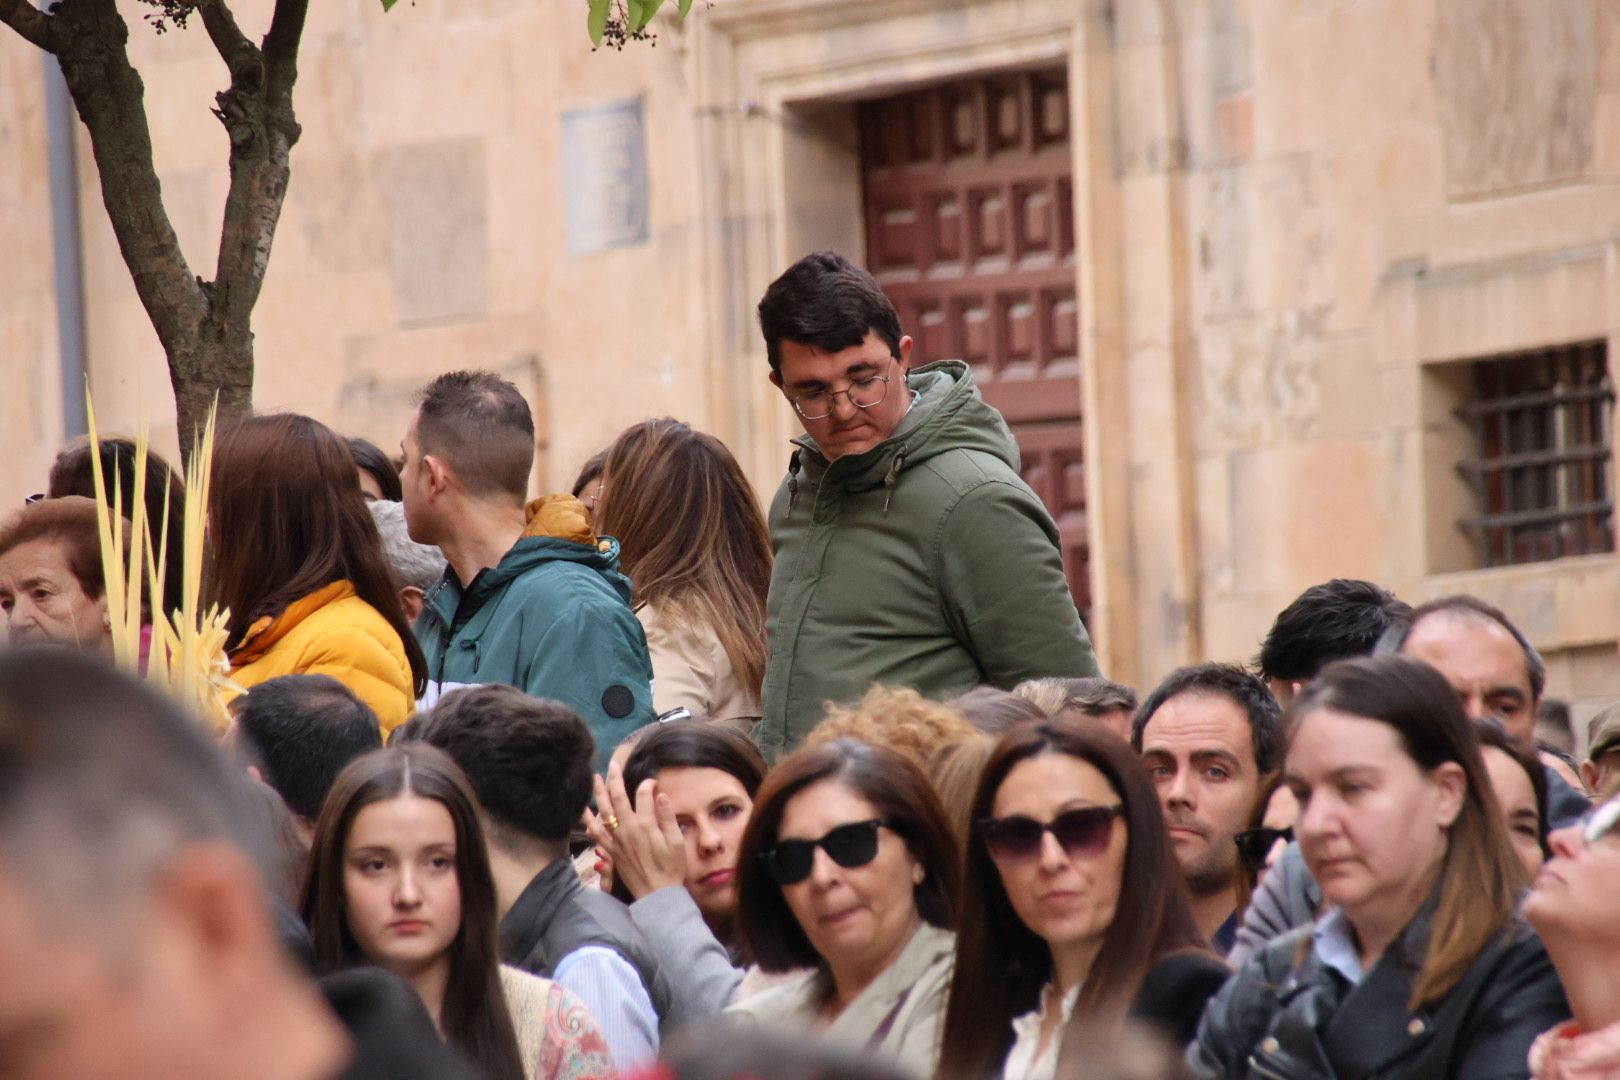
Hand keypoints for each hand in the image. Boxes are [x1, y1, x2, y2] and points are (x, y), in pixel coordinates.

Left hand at [583, 760, 686, 898]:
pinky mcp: (612, 851)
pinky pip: (595, 834)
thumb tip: (661, 795)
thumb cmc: (671, 869)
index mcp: (646, 825)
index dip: (648, 784)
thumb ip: (667, 817)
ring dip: (598, 794)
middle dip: (615, 779)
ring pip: (603, 812)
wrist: (657, 895)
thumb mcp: (676, 842)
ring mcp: (617, 840)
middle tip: (613, 765)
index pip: (643, 795)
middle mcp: (628, 830)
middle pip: (618, 798)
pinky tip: (585, 813)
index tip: (653, 782)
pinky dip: (589, 821)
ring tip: (595, 779)